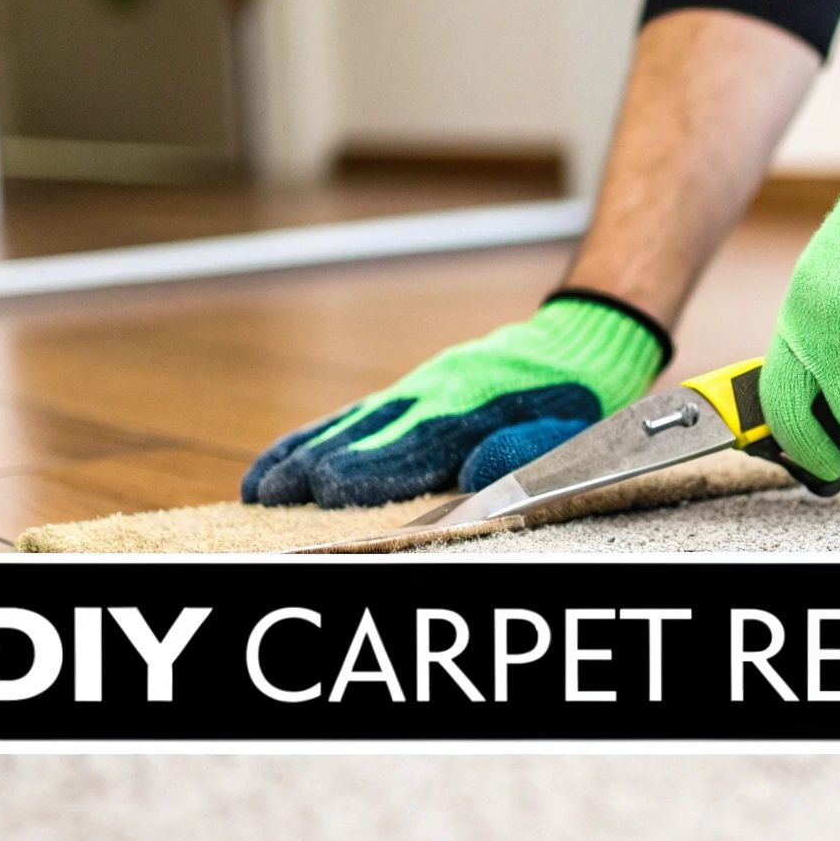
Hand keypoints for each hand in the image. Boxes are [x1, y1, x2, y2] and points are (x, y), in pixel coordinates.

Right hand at [242, 291, 669, 507]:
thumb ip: (524, 452)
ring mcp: (421, 388)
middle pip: (365, 434)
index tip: (324, 490)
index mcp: (475, 407)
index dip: (367, 469)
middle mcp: (437, 393)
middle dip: (315, 467)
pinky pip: (358, 413)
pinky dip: (317, 435)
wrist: (581, 342)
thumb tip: (475, 476)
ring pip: (350, 423)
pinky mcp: (416, 388)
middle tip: (268, 498)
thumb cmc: (579, 400)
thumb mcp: (572, 430)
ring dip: (301, 454)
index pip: (411, 444)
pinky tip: (290, 457)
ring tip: (258, 487)